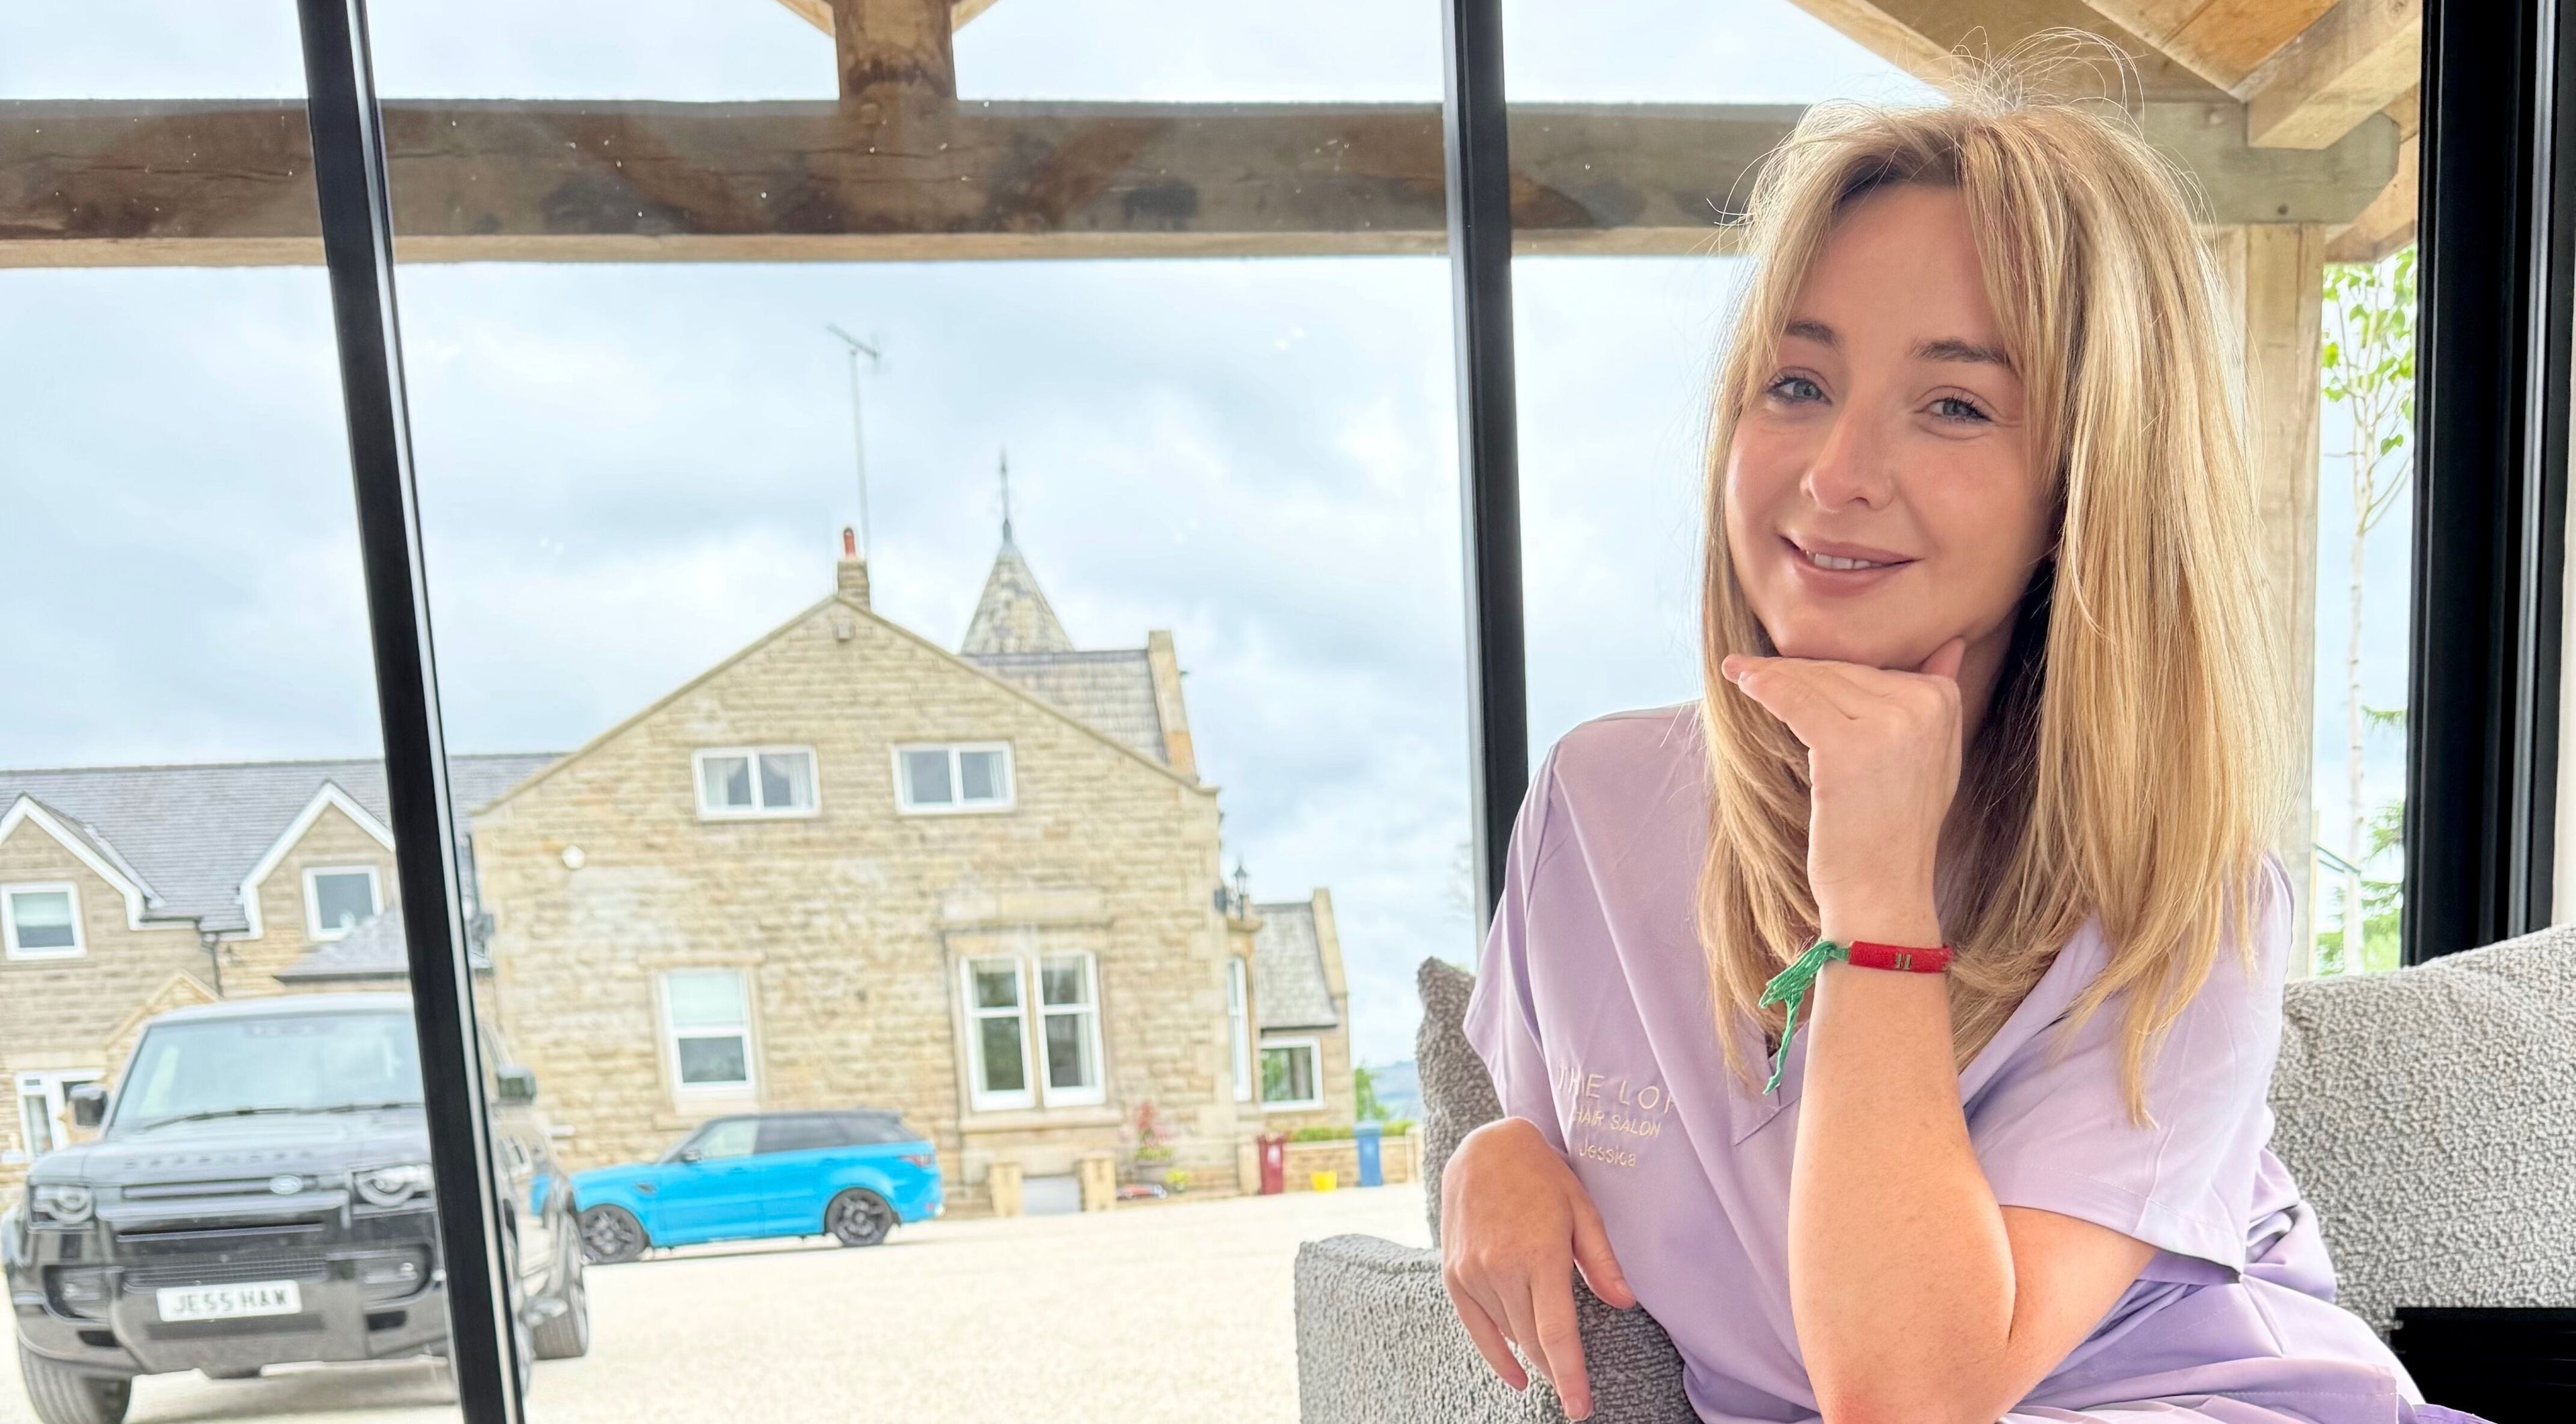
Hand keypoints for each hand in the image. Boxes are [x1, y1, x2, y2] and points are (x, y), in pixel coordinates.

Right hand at [1440, 1117, 1634, 1419]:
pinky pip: (1476, 1328)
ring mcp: (1473, 1273)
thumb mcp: (1582, 1209)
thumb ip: (1602, 1261)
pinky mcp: (1454, 1273)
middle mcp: (1501, 1269)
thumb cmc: (1542, 1176)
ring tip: (1554, 1358)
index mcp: (1540, 1255)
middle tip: (1577, 1393)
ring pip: (1509, 1335)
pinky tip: (1517, 1375)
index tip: (1581, 1409)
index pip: (1556, 1334)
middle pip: (1533, 1343)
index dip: (1570, 1377)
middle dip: (1557, 1372)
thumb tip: (1625, 1303)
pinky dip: (1497, 1356)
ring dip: (1533, 1351)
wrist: (1482, 1148)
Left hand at [1720, 638, 1964, 937]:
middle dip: (1795, 672)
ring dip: (1771, 676)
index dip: (1826, 671)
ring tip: (1739, 671)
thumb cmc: (1895, 830)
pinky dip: (1764, 689)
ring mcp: (1889, 725)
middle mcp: (1923, 707)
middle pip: (1842, 673)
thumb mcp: (1934, 759)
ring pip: (1815, 684)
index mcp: (1944, 702)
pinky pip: (1796, 703)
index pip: (1871, 670)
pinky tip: (1742, 682)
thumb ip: (1937, 697)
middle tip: (1751, 668)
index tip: (1789, 667)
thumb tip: (1951, 645)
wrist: (1883, 892)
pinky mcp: (1846, 747)